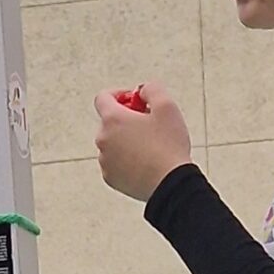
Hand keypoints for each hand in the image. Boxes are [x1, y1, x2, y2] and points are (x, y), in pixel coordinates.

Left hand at [94, 85, 192, 202]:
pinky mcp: (111, 179)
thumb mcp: (167, 107)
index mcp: (113, 119)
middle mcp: (103, 139)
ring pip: (113, 144)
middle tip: (149, 125)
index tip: (135, 101)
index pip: (103, 98)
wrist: (171, 184)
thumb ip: (151, 89)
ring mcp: (105, 161)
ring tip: (150, 148)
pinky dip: (126, 161)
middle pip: (109, 122)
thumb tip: (141, 90)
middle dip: (127, 120)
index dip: (119, 95)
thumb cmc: (169, 146)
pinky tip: (145, 163)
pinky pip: (115, 163)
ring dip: (126, 141)